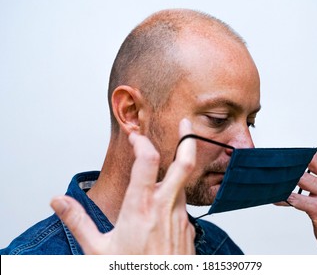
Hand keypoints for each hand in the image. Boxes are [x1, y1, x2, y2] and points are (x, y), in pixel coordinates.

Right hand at [50, 119, 196, 253]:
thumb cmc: (131, 272)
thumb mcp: (97, 250)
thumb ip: (78, 221)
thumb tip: (58, 201)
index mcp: (141, 207)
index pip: (146, 160)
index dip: (141, 142)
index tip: (135, 137)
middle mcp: (165, 208)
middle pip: (184, 164)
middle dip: (187, 139)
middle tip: (185, 124)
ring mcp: (181, 218)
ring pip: (182, 186)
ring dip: (175, 174)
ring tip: (164, 171)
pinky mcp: (188, 230)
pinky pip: (182, 208)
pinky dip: (173, 201)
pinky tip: (161, 212)